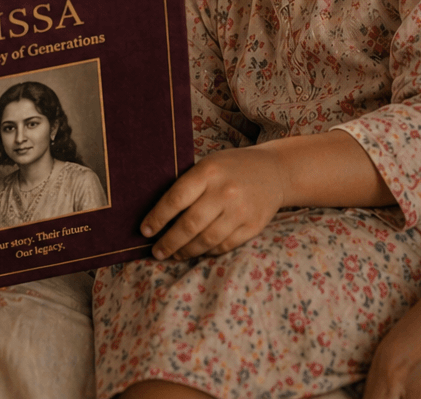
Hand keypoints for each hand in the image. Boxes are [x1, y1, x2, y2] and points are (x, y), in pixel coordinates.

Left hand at [141, 146, 287, 259]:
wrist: (275, 171)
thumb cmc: (232, 168)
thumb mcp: (208, 165)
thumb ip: (189, 184)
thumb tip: (158, 213)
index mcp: (208, 172)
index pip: (176, 199)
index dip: (157, 218)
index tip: (145, 230)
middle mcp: (225, 192)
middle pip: (189, 224)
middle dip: (169, 242)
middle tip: (157, 252)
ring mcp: (241, 211)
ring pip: (206, 240)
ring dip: (186, 251)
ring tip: (173, 255)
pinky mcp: (253, 226)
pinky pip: (225, 245)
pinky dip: (208, 252)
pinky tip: (198, 251)